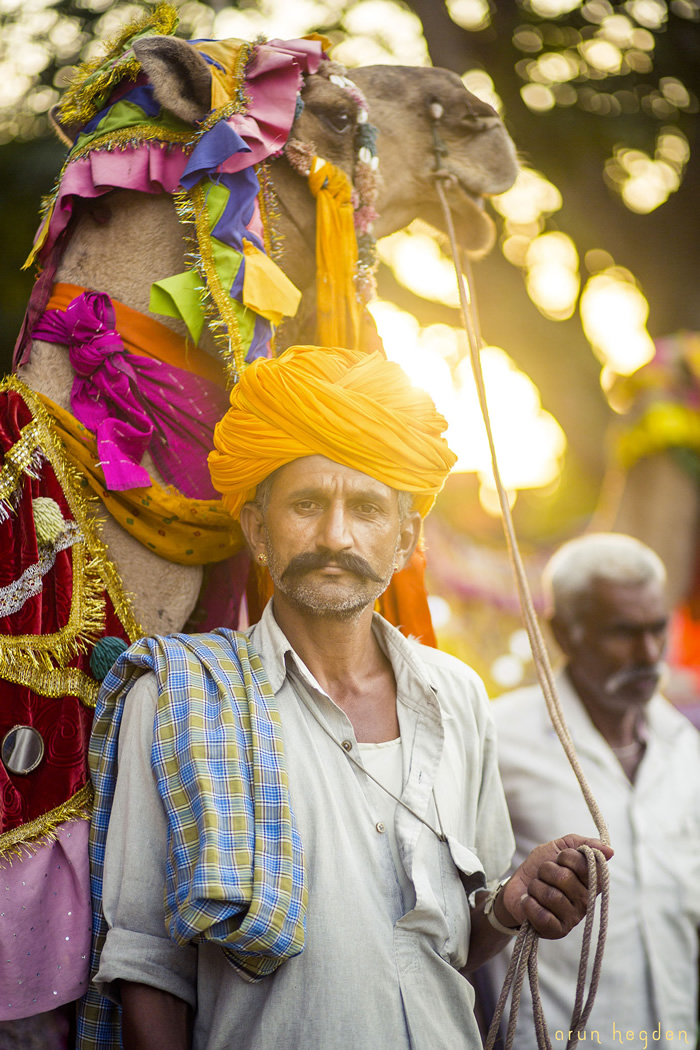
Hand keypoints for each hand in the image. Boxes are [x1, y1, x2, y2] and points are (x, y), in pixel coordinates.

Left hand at [499, 834, 613, 939]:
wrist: (516, 887)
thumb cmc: (540, 868)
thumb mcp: (559, 848)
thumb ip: (582, 844)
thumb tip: (610, 851)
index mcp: (590, 881)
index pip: (587, 865)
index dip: (567, 857)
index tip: (559, 858)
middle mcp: (585, 901)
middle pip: (565, 878)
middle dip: (546, 870)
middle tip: (543, 874)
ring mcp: (572, 918)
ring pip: (551, 896)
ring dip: (536, 887)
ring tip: (536, 889)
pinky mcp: (556, 931)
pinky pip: (543, 916)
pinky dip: (530, 904)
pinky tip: (529, 901)